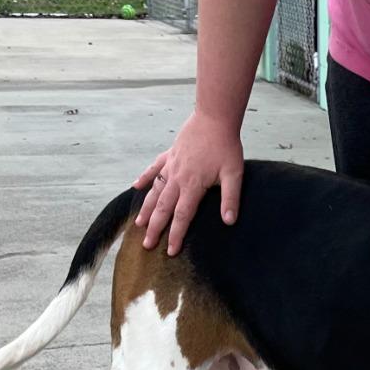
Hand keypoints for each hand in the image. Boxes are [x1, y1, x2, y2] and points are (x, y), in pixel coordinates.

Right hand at [133, 111, 243, 255]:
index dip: (176, 235)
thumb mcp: (234, 174)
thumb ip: (230, 198)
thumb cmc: (226, 146)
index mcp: (193, 185)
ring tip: (138, 224)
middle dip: (155, 228)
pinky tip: (135, 188)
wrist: (214, 118)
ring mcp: (171, 166)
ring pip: (155, 191)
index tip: (170, 251)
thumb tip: (228, 221)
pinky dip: (144, 178)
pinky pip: (153, 169)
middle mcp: (177, 178)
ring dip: (146, 209)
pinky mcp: (169, 155)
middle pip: (163, 208)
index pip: (182, 216)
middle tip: (146, 245)